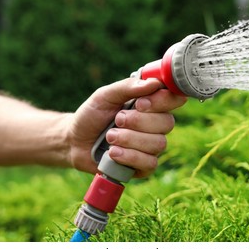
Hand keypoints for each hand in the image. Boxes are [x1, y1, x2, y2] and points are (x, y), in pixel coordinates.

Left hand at [66, 77, 186, 176]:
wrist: (74, 141)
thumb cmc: (92, 115)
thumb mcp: (105, 95)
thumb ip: (128, 87)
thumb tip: (154, 83)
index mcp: (151, 104)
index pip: (173, 99)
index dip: (162, 101)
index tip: (140, 103)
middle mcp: (156, 125)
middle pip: (167, 123)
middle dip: (138, 122)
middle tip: (117, 120)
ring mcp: (151, 146)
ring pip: (158, 144)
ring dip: (130, 139)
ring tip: (110, 137)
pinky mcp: (144, 166)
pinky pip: (150, 163)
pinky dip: (130, 157)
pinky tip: (113, 153)